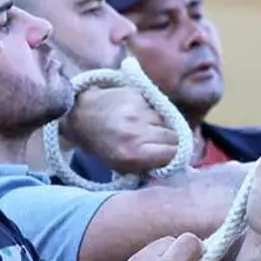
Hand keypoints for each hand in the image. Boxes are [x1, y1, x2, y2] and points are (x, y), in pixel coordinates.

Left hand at [61, 86, 178, 173]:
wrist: (82, 115)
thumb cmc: (103, 145)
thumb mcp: (122, 165)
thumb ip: (150, 166)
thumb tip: (178, 162)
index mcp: (131, 153)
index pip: (173, 153)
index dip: (176, 155)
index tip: (173, 154)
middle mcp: (136, 131)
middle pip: (174, 137)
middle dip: (172, 141)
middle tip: (162, 142)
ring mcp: (137, 111)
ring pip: (168, 120)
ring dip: (163, 126)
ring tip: (150, 128)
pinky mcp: (137, 95)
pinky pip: (158, 107)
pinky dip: (155, 112)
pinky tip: (143, 115)